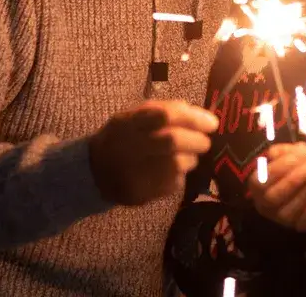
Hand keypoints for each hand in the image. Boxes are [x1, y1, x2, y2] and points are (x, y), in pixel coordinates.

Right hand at [88, 100, 218, 204]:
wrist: (93, 172)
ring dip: (190, 159)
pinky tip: (170, 172)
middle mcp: (128, 146)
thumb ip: (163, 110)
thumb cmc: (122, 138)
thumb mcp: (133, 117)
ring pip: (177, 164)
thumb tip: (200, 114)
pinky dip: (179, 176)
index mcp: (128, 122)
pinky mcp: (140, 194)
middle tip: (204, 142)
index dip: (193, 118)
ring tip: (186, 156)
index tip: (212, 122)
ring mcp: (133, 172)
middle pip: (172, 141)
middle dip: (197, 140)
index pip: (165, 115)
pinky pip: (173, 183)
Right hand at [248, 154, 305, 231]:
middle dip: (291, 182)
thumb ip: (283, 151)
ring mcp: (281, 216)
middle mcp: (266, 203)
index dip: (275, 170)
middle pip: (271, 198)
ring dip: (303, 195)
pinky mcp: (298, 225)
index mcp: (260, 183)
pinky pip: (300, 224)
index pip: (258, 182)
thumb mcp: (295, 151)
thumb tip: (272, 154)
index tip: (294, 159)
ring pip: (285, 213)